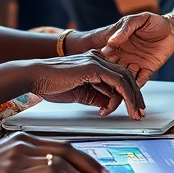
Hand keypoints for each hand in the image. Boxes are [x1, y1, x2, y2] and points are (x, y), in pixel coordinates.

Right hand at [0, 134, 113, 172]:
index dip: (88, 159)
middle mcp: (20, 152)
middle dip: (90, 172)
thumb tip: (62, 169)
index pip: (64, 146)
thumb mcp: (7, 155)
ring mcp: (10, 172)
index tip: (104, 172)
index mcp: (23, 141)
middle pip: (64, 159)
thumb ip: (33, 158)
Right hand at [28, 52, 145, 118]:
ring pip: (125, 79)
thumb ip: (95, 97)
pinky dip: (125, 96)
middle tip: (139, 113)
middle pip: (126, 76)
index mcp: (93, 62)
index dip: (128, 94)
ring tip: (135, 114)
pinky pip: (118, 81)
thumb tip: (108, 106)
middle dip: (136, 96)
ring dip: (133, 98)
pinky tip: (126, 107)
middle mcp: (98, 58)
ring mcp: (97, 60)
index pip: (118, 77)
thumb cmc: (50, 85)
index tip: (132, 109)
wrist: (34, 76)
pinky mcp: (94, 66)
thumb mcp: (79, 94)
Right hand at [100, 11, 173, 85]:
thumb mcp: (138, 20)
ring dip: (122, 82)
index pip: (107, 54)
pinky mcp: (148, 69)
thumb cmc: (152, 22)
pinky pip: (141, 79)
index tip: (97, 66)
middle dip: (109, 75)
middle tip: (105, 82)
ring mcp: (135, 63)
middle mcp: (124, 55)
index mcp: (118, 43)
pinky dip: (137, 85)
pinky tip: (133, 88)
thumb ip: (125, 29)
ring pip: (125, 76)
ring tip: (118, 89)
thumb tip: (111, 41)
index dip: (102, 60)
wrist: (171, 29)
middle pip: (114, 68)